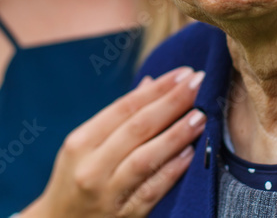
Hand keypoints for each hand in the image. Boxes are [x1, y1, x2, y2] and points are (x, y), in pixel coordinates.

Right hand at [23, 66, 205, 217]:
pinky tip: (191, 154)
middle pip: (138, 128)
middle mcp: (91, 167)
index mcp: (80, 142)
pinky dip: (171, 171)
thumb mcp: (86, 145)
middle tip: (199, 84)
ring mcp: (106, 194)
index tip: (184, 73)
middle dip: (172, 103)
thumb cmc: (76, 178)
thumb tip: (151, 83)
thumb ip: (118, 117)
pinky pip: (151, 191)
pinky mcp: (123, 217)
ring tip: (200, 117)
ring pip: (146, 159)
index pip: (125, 108)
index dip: (157, 89)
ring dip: (176, 135)